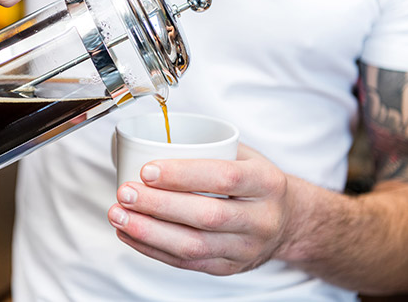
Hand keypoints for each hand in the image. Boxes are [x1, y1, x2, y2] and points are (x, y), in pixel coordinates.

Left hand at [108, 144, 296, 274]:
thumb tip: (151, 139)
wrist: (288, 221)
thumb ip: (208, 148)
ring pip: (193, 246)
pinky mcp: (229, 268)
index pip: (225, 178)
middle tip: (126, 192)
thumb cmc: (255, 182)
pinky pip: (187, 263)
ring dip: (149, 232)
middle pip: (206, 216)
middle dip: (159, 205)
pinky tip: (129, 232)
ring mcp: (246, 248)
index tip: (147, 170)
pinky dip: (152, 249)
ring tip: (119, 215)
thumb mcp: (245, 156)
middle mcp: (262, 219)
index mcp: (267, 183)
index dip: (183, 175)